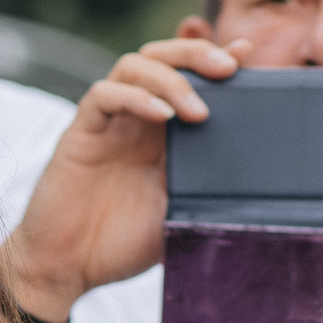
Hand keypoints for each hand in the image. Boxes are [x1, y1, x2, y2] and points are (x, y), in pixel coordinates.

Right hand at [0, 36, 251, 321]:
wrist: (67, 269)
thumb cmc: (120, 245)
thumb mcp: (179, 215)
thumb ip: (205, 187)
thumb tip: (255, 176)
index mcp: (165, 134)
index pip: (192, 79)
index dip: (218, 60)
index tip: (249, 55)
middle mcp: (137, 119)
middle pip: (164, 57)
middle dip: (197, 54)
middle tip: (229, 68)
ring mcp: (109, 123)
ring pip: (135, 65)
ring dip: (171, 78)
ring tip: (197, 110)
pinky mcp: (81, 133)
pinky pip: (105, 95)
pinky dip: (135, 97)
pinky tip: (159, 116)